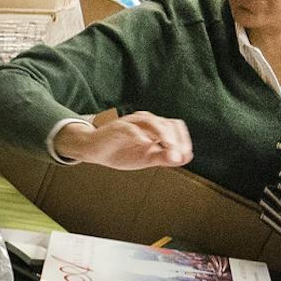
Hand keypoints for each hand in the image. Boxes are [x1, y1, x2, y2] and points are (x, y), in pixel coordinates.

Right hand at [56, 113, 192, 169]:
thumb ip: (163, 158)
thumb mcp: (146, 159)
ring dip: (162, 134)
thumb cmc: (120, 153)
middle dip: (175, 139)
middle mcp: (145, 122)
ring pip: (151, 122)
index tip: (186, 155)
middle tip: (178, 155)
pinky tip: (146, 144)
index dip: (183, 139)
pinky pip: (130, 128)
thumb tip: (185, 158)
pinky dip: (139, 135)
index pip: (175, 127)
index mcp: (154, 128)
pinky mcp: (118, 127)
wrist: (94, 151)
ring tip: (168, 146)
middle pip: (167, 123)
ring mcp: (132, 123)